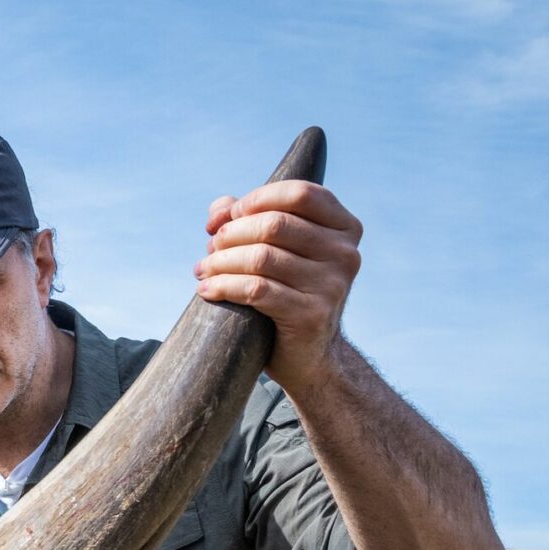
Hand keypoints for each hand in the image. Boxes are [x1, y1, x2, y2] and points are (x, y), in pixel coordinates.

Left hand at [196, 180, 361, 393]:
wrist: (310, 356)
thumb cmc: (287, 292)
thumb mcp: (276, 249)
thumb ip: (250, 218)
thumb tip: (222, 207)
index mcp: (344, 227)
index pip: (299, 194)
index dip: (256, 199)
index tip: (227, 218)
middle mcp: (345, 253)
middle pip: (274, 224)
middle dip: (231, 233)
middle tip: (210, 249)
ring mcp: (332, 285)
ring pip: (261, 257)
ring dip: (221, 261)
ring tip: (203, 270)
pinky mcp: (312, 314)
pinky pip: (256, 289)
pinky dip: (223, 286)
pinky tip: (207, 289)